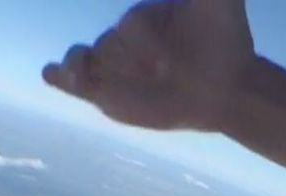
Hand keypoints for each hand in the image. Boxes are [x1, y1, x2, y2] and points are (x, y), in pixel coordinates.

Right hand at [43, 0, 256, 131]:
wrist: (232, 86)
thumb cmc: (226, 42)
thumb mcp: (219, 0)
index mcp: (143, 19)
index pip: (133, 23)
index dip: (146, 36)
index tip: (159, 51)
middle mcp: (124, 41)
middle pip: (110, 45)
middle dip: (128, 56)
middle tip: (160, 68)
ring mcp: (113, 69)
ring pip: (86, 60)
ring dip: (84, 64)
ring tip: (88, 70)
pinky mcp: (108, 96)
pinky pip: (75, 83)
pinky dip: (62, 77)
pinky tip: (54, 74)